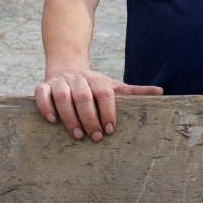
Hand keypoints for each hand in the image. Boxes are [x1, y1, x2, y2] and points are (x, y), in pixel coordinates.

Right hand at [35, 68, 162, 141]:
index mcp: (97, 79)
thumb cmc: (93, 84)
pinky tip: (52, 121)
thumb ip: (134, 91)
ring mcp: (60, 82)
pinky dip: (46, 107)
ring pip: (63, 97)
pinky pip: (41, 94)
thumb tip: (160, 92)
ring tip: (77, 135)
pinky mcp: (45, 85)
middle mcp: (79, 79)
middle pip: (84, 97)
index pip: (104, 93)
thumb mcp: (113, 86)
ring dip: (69, 117)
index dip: (108, 111)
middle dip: (90, 119)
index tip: (111, 129)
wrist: (67, 65)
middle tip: (95, 137)